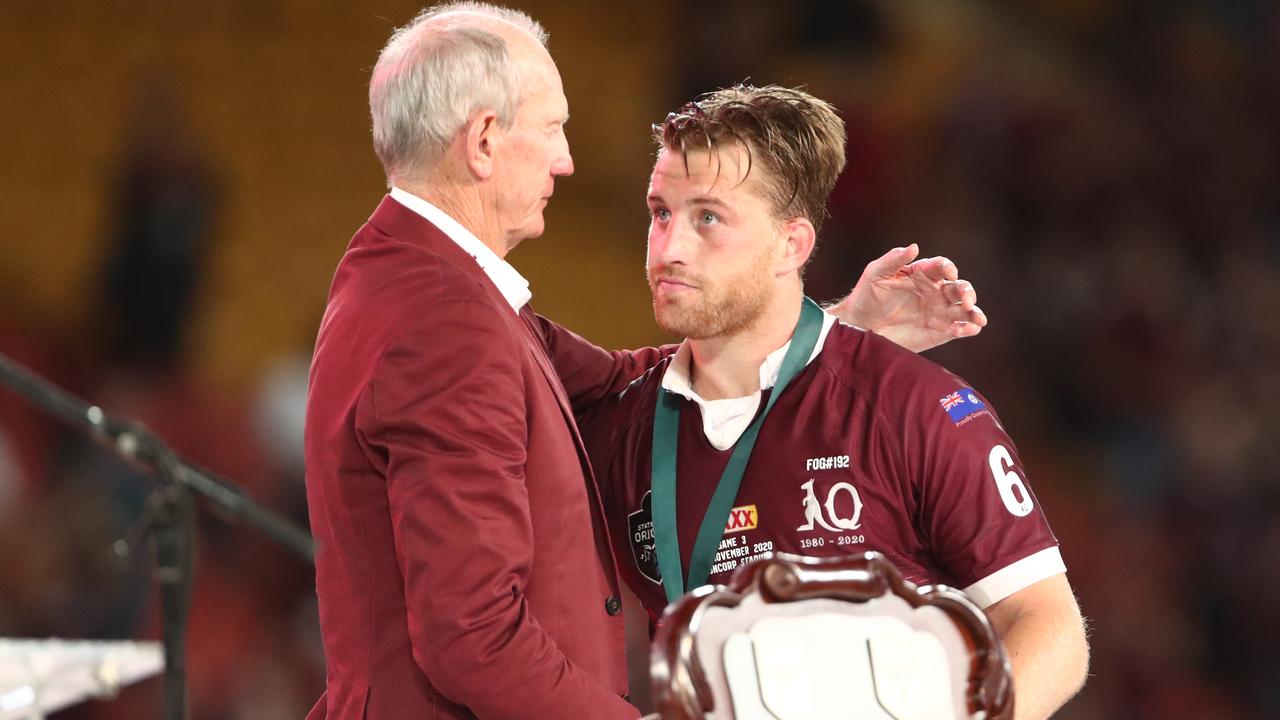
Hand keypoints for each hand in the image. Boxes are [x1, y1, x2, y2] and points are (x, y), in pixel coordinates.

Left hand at [829, 244, 986, 352]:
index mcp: (923, 274)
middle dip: (967, 292)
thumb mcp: (875, 273)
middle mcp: (935, 291)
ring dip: (974, 312)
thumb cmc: (866, 296)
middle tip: (966, 300)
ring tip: (979, 318)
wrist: (859, 326)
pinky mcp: (939, 332)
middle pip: (960, 288)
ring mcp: (939, 312)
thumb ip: (893, 259)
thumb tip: (914, 247)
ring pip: (965, 310)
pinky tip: (970, 329)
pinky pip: (958, 329)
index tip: (948, 274)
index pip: (942, 267)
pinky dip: (967, 329)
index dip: (948, 268)